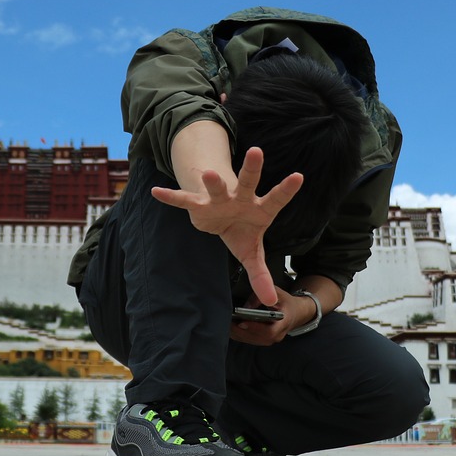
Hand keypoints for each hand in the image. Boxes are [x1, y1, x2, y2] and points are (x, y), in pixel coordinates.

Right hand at [150, 146, 302, 305]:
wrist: (220, 217)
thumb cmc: (241, 231)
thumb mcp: (251, 253)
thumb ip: (260, 275)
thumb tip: (269, 303)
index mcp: (259, 209)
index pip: (275, 200)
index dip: (286, 189)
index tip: (298, 176)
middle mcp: (241, 198)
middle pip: (248, 182)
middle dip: (252, 169)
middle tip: (256, 152)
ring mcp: (220, 199)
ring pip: (218, 187)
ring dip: (214, 182)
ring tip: (209, 174)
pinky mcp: (199, 203)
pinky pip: (185, 199)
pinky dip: (171, 197)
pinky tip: (157, 192)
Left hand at [229, 287, 316, 345]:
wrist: (295, 313)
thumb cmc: (285, 302)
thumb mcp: (278, 293)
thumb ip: (262, 297)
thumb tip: (246, 306)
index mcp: (284, 323)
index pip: (269, 331)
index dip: (254, 328)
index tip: (241, 321)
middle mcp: (277, 335)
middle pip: (257, 338)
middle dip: (241, 331)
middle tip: (228, 321)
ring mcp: (270, 340)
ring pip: (251, 341)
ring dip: (237, 333)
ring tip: (226, 323)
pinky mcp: (262, 340)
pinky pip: (249, 340)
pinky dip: (238, 334)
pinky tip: (230, 326)